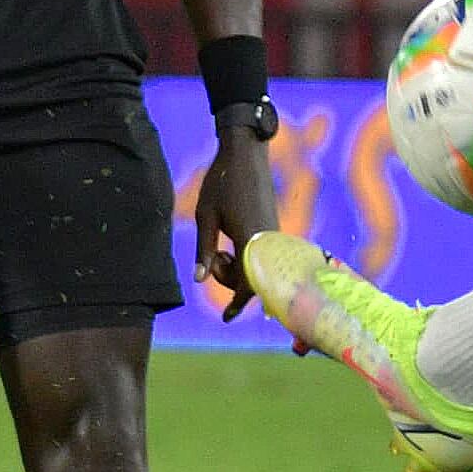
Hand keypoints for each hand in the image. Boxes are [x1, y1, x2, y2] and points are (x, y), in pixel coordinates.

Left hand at [193, 125, 279, 322]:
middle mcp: (267, 240)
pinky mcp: (273, 228)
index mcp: (250, 240)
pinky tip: (230, 246)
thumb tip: (199, 280)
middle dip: (230, 279)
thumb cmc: (222, 183)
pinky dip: (246, 259)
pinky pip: (261, 255)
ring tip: (220, 249)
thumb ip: (204, 250)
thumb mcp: (205, 217)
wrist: (246, 154)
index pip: (248, 283)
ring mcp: (273, 234)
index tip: (225, 318)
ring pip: (257, 267)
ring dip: (237, 268)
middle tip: (214, 259)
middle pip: (253, 279)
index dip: (237, 303)